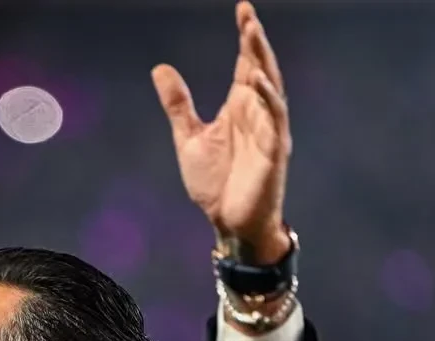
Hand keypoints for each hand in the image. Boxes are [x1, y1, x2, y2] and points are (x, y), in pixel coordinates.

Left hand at [153, 2, 290, 261]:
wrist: (228, 224)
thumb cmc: (215, 184)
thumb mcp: (188, 138)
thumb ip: (178, 104)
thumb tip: (160, 68)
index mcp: (239, 107)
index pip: (245, 64)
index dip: (245, 37)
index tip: (242, 8)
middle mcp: (257, 113)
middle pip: (260, 67)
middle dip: (254, 41)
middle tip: (247, 14)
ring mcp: (268, 130)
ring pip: (270, 87)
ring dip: (262, 61)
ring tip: (252, 34)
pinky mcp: (274, 151)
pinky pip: (275, 119)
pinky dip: (269, 98)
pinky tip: (259, 81)